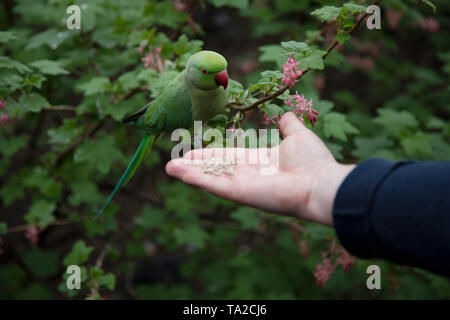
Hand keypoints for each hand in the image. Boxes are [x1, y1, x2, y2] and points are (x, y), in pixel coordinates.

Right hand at [166, 112, 354, 226]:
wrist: (321, 183)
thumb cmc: (313, 161)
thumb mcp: (298, 135)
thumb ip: (288, 124)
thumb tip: (284, 115)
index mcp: (258, 161)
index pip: (228, 156)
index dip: (210, 152)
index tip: (193, 150)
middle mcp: (247, 174)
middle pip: (214, 167)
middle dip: (194, 164)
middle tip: (173, 161)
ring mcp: (242, 184)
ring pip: (209, 177)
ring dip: (188, 173)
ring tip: (169, 167)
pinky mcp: (240, 193)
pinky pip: (214, 185)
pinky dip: (196, 179)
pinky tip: (179, 173)